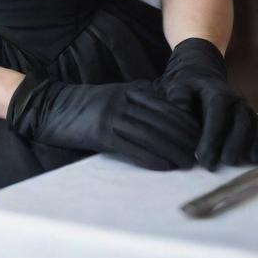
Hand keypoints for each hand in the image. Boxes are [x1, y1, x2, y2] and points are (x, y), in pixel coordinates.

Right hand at [7, 75, 199, 170]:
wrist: (53, 107)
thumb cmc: (88, 105)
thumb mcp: (118, 95)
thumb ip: (142, 101)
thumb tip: (171, 114)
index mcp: (133, 91)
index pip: (169, 106)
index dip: (188, 123)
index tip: (204, 136)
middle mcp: (126, 101)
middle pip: (165, 121)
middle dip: (187, 138)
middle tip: (203, 153)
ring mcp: (114, 116)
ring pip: (153, 135)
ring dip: (174, 151)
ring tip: (189, 163)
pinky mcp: (103, 133)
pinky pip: (134, 147)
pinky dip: (153, 158)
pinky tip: (166, 165)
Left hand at [157, 38, 257, 168]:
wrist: (202, 77)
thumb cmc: (188, 87)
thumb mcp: (178, 87)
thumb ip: (179, 99)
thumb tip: (184, 116)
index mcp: (217, 91)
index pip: (218, 113)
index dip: (212, 136)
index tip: (201, 157)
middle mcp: (237, 100)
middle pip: (242, 122)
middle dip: (232, 146)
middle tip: (217, 166)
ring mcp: (248, 109)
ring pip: (256, 127)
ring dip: (250, 148)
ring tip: (240, 166)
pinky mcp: (254, 118)